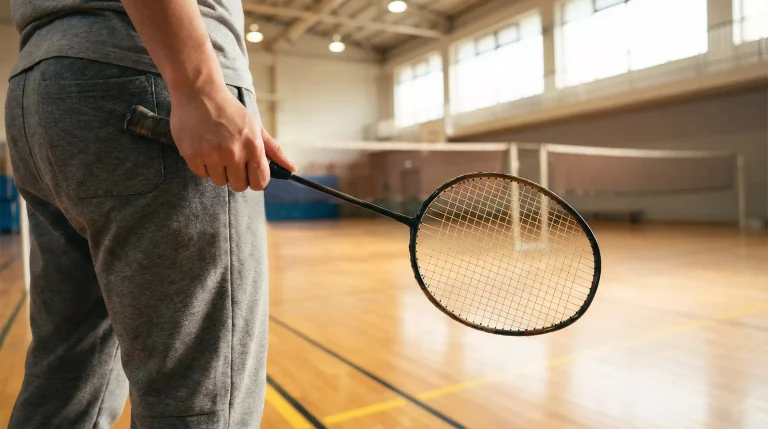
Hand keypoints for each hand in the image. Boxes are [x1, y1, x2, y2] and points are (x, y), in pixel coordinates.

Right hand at [169, 85, 294, 191]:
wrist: (199, 92)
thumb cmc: (230, 111)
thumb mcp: (256, 127)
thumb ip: (274, 151)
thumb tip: (292, 169)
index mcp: (252, 146)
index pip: (260, 182)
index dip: (256, 180)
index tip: (251, 173)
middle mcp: (233, 152)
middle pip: (239, 186)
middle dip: (237, 176)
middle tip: (232, 159)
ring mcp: (212, 154)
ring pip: (220, 181)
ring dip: (219, 170)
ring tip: (216, 150)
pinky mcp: (192, 155)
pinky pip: (202, 174)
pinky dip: (203, 165)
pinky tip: (204, 147)